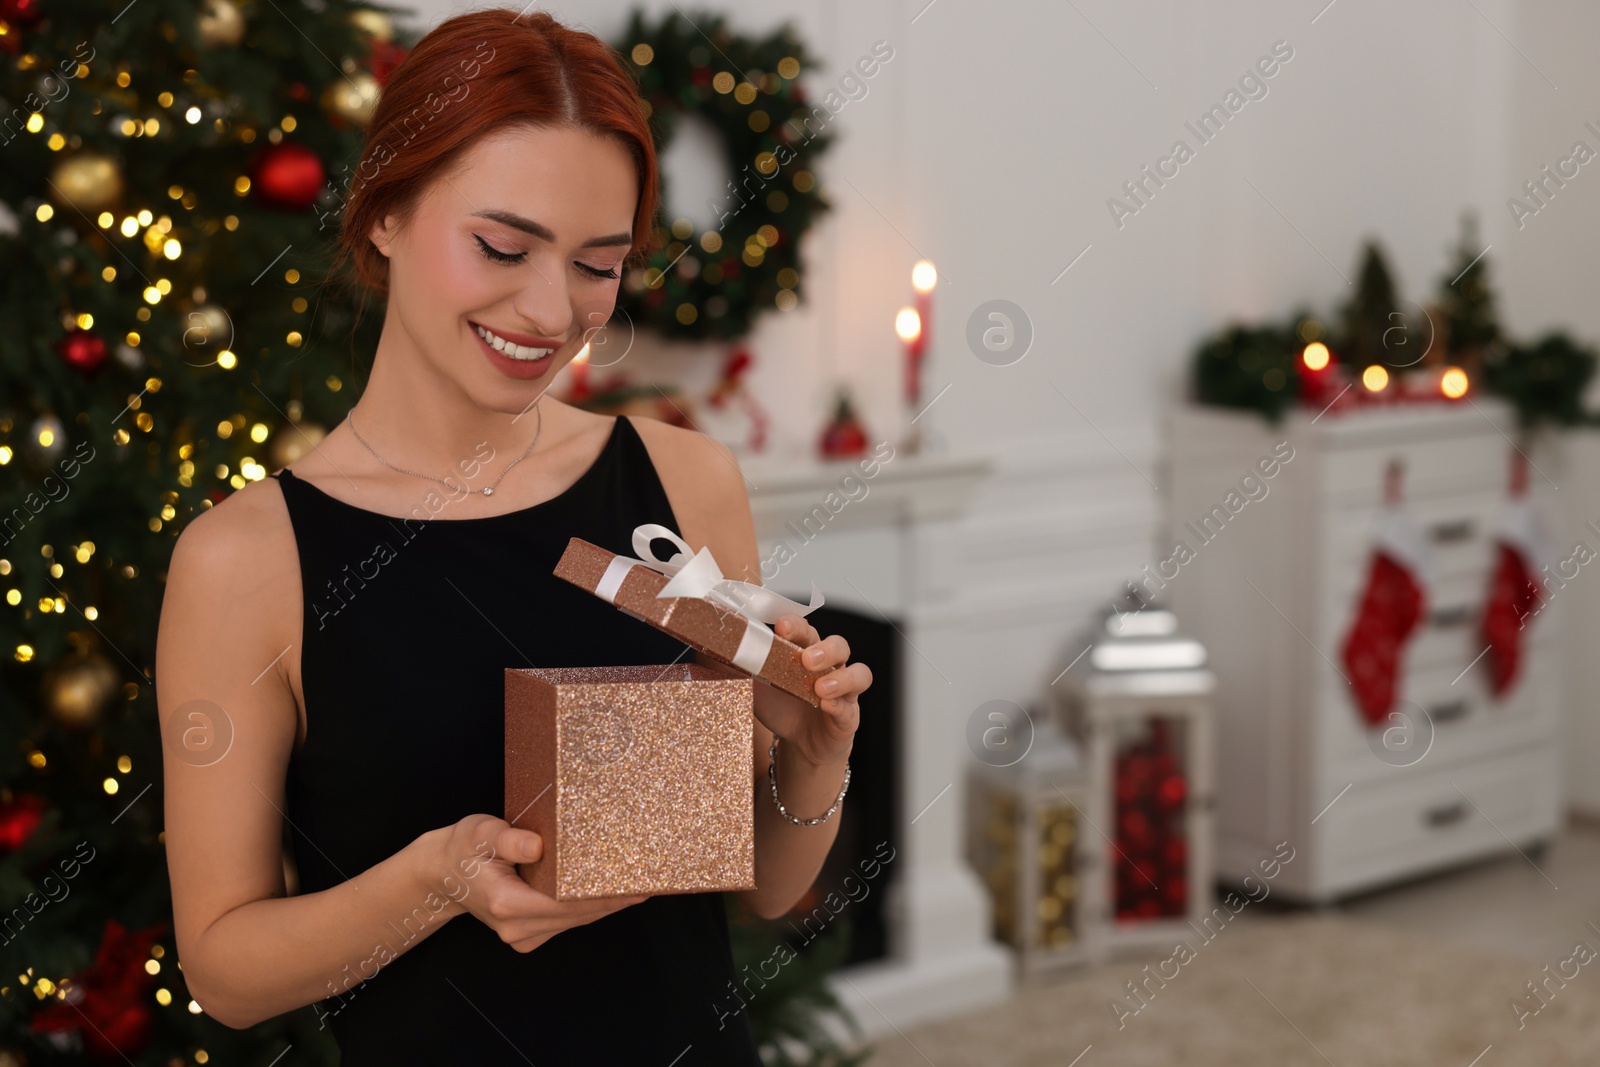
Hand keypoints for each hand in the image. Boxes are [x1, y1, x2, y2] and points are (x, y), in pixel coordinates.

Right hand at [416, 815, 648, 953]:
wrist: (443, 873)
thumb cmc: (463, 849)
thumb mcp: (480, 833)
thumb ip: (508, 839)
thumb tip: (536, 846)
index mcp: (506, 904)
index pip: (567, 904)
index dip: (604, 896)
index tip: (635, 884)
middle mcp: (515, 927)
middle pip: (578, 916)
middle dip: (614, 899)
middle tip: (651, 880)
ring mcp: (521, 936)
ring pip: (575, 921)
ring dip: (605, 904)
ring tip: (639, 883)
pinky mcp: (527, 935)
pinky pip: (567, 921)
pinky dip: (588, 907)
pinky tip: (610, 890)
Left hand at [755, 615, 871, 767]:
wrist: (799, 743)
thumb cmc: (782, 706)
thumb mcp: (755, 687)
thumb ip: (742, 669)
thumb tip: (714, 651)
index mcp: (806, 652)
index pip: (806, 631)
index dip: (796, 625)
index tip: (781, 626)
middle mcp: (830, 667)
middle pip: (839, 646)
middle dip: (823, 649)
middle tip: (806, 658)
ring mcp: (843, 690)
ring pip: (858, 672)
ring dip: (839, 676)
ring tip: (819, 686)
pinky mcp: (848, 714)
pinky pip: (851, 705)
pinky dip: (840, 703)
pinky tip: (826, 704)